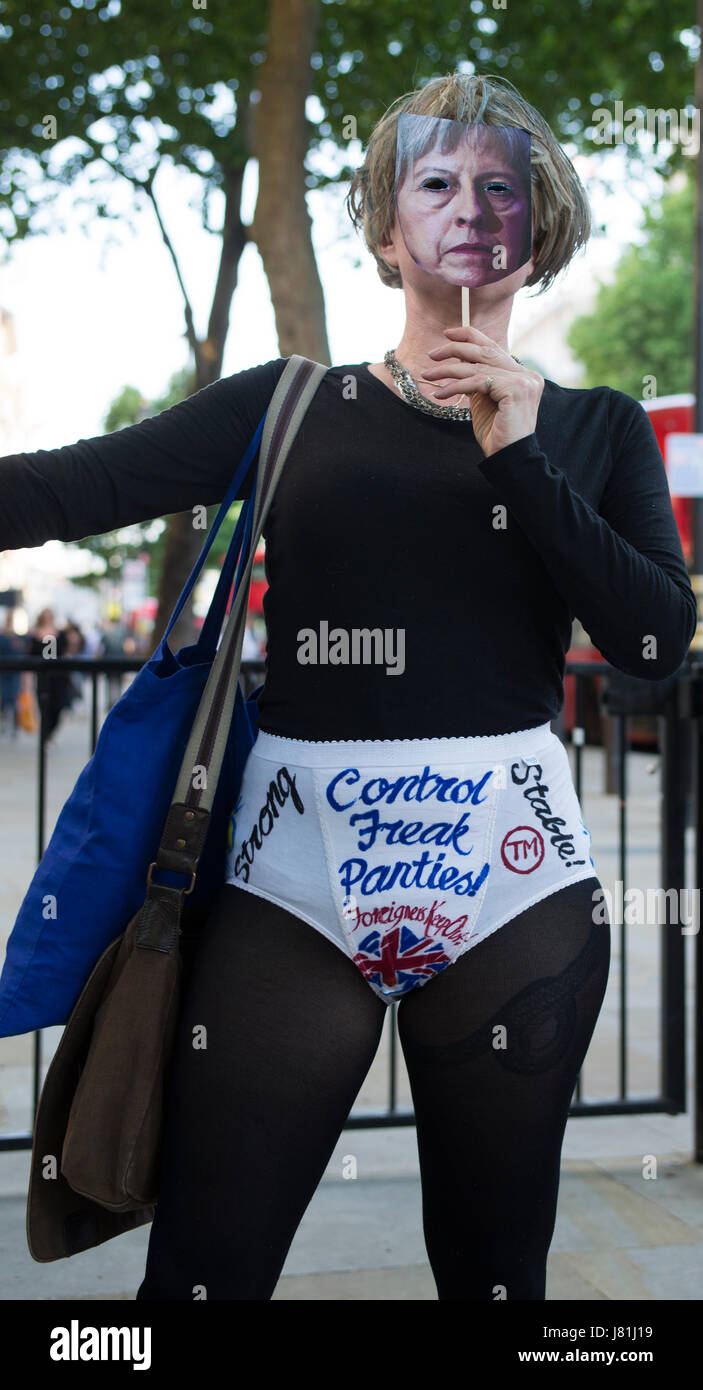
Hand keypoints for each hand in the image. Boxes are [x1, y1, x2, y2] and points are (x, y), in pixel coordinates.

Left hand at [422, 325, 544, 456]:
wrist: (508, 457)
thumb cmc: (495, 433)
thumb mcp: (483, 400)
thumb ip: (477, 379)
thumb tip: (457, 359)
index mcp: (522, 374)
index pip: (494, 347)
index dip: (471, 336)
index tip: (448, 335)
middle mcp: (527, 374)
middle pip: (485, 351)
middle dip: (455, 349)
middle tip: (432, 354)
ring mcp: (524, 381)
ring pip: (477, 367)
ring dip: (448, 370)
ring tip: (428, 374)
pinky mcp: (516, 389)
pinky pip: (477, 382)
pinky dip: (455, 386)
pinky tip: (440, 393)